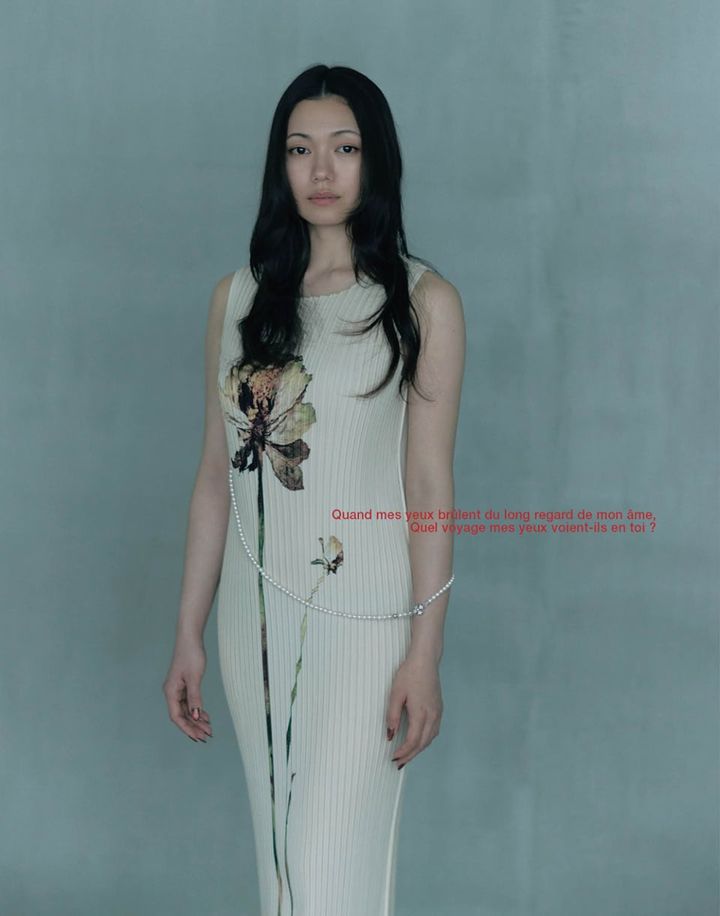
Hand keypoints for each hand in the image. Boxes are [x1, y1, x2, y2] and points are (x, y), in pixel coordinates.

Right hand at [162, 639, 212, 742]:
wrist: (190, 638)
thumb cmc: (190, 655)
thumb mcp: (194, 678)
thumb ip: (195, 697)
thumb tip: (195, 716)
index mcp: (170, 692)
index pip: (177, 717)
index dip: (187, 728)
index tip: (198, 737)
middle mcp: (172, 692)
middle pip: (182, 715)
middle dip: (194, 727)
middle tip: (207, 736)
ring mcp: (177, 689)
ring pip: (186, 710)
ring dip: (196, 720)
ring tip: (209, 729)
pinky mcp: (184, 685)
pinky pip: (189, 702)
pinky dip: (197, 710)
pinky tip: (205, 716)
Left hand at [386, 654, 442, 768]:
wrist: (425, 660)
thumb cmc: (409, 674)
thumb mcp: (396, 693)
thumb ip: (392, 715)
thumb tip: (390, 734)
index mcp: (421, 713)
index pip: (413, 740)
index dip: (403, 752)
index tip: (394, 758)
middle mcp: (432, 715)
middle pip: (423, 743)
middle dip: (410, 755)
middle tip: (399, 763)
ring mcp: (438, 712)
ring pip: (430, 738)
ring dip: (419, 749)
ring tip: (407, 755)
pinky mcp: (439, 708)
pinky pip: (434, 730)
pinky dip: (425, 740)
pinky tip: (418, 741)